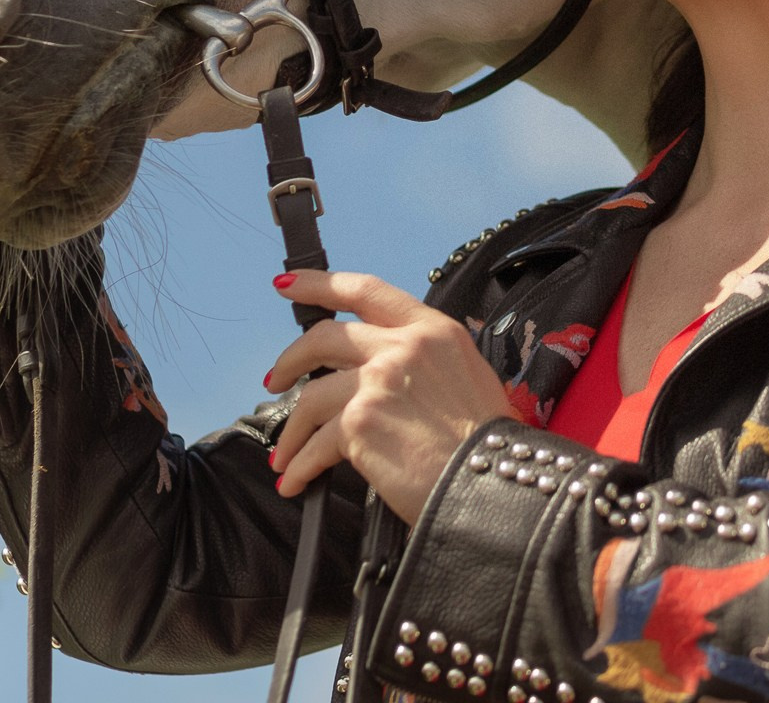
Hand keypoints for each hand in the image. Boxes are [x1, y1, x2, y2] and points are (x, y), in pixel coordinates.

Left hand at [262, 270, 515, 523]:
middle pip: (326, 337)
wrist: (492, 485)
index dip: (320, 284)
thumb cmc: (487, 445)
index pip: (367, 291)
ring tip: (284, 455)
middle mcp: (404, 346)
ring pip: (312, 395)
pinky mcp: (360, 421)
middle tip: (277, 378)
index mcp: (433, 330)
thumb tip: (382, 373)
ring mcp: (378, 381)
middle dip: (291, 359)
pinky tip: (295, 481)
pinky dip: (301, 465)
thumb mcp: (468, 378)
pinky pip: (316, 442)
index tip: (289, 283)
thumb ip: (424, 363)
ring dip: (292, 429)